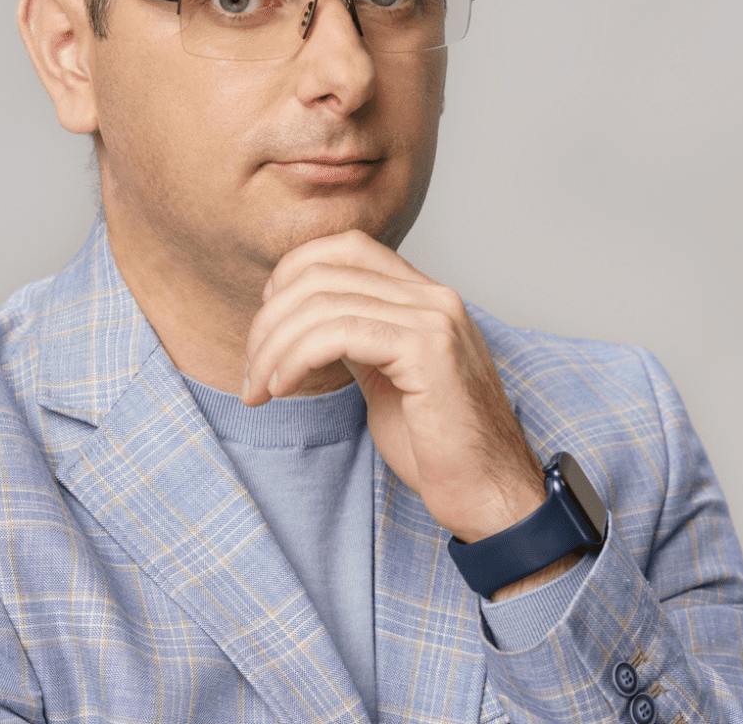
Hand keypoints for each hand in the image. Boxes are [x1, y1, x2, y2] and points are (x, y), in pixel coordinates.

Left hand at [242, 230, 546, 546]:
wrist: (489, 494)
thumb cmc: (436, 446)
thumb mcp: (383, 376)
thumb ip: (354, 337)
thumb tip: (302, 318)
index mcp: (422, 295)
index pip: (344, 247)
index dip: (293, 274)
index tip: (267, 326)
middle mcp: (431, 295)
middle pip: (323, 271)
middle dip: (270, 317)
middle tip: (253, 368)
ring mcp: (432, 318)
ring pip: (323, 302)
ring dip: (274, 345)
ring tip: (260, 387)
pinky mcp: (427, 350)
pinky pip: (339, 333)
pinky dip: (296, 357)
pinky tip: (282, 386)